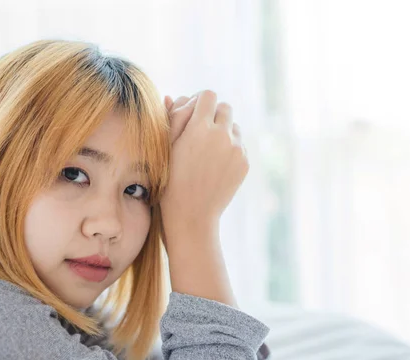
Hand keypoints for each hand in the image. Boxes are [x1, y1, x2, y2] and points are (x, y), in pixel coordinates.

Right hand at [160, 90, 248, 229]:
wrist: (191, 214)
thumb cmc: (170, 180)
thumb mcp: (165, 147)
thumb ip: (171, 117)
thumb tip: (171, 95)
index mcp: (200, 127)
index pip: (208, 95)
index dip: (200, 102)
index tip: (194, 113)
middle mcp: (222, 134)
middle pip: (225, 108)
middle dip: (214, 114)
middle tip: (202, 130)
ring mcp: (237, 149)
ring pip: (234, 127)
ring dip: (224, 132)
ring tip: (208, 150)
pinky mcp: (245, 163)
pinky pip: (240, 145)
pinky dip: (230, 149)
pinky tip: (216, 164)